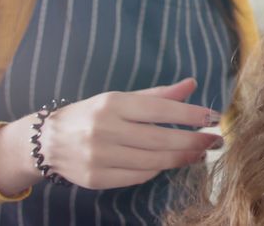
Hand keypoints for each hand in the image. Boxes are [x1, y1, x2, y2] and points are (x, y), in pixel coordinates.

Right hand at [33, 78, 220, 188]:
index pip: (160, 109)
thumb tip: (192, 84)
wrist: (47, 141)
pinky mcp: (97, 178)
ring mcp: (99, 156)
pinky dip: (157, 169)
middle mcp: (105, 129)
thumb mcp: (120, 99)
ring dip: (182, 157)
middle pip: (161, 139)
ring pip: (153, 161)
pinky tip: (169, 162)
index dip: (190, 114)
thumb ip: (157, 95)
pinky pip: (138, 176)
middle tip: (216, 141)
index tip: (213, 117)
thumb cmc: (92, 115)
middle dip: (194, 141)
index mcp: (113, 104)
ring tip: (200, 153)